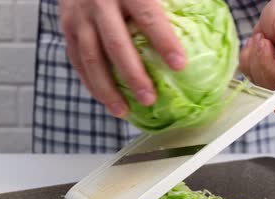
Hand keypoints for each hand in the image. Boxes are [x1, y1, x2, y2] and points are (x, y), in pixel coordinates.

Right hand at [59, 0, 185, 117]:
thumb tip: (207, 16)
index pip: (148, 17)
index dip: (164, 42)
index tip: (180, 65)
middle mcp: (100, 2)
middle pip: (117, 44)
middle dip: (133, 75)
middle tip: (150, 99)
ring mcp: (79, 17)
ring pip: (92, 59)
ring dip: (108, 89)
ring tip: (124, 111)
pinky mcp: (66, 28)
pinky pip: (78, 61)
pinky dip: (92, 84)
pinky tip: (106, 100)